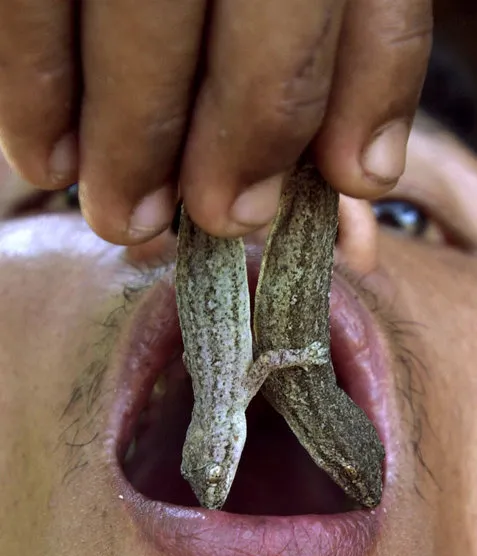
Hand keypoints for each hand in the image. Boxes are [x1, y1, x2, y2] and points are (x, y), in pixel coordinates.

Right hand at [0, 0, 431, 243]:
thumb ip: (360, 45)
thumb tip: (365, 171)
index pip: (345, 16)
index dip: (319, 122)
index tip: (286, 199)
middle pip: (230, 33)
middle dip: (213, 149)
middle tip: (194, 220)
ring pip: (126, 30)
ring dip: (120, 146)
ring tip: (120, 215)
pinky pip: (21, 10)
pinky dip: (31, 93)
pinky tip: (47, 162)